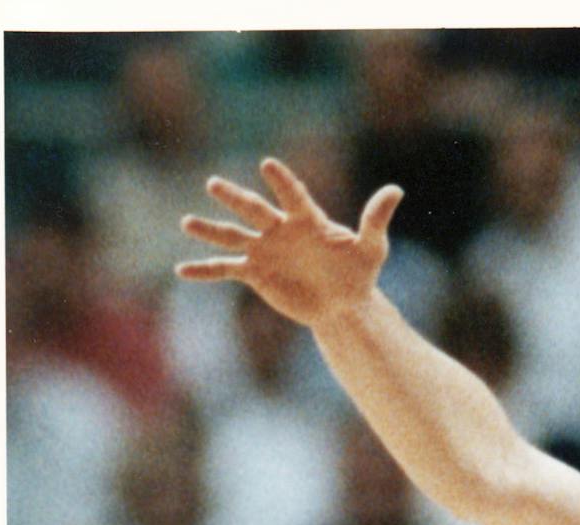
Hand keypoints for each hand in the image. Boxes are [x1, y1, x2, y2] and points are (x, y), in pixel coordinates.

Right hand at [177, 157, 402, 326]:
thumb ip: (376, 220)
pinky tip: (182, 271)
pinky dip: (205, 270)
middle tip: (214, 184)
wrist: (343, 304)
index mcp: (306, 218)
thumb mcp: (372, 249)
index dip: (282, 182)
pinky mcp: (255, 272)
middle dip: (235, 199)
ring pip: (232, 236)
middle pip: (254, 210)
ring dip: (210, 230)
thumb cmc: (358, 272)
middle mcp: (279, 228)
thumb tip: (396, 190)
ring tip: (186, 222)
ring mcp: (264, 249)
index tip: (268, 166)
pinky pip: (226, 268)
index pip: (293, 196)